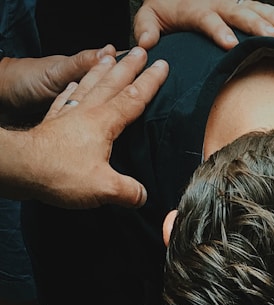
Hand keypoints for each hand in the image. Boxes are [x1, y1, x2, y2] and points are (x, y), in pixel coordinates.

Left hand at [10, 47, 168, 207]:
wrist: (22, 167)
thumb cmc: (61, 173)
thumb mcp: (104, 188)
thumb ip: (128, 191)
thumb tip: (142, 195)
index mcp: (103, 122)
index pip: (133, 98)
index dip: (150, 82)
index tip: (162, 66)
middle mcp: (86, 112)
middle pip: (112, 83)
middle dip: (129, 67)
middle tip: (140, 51)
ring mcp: (68, 114)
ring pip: (89, 85)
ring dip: (102, 70)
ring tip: (110, 57)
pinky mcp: (52, 123)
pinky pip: (65, 99)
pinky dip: (72, 89)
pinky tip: (73, 85)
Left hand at [134, 0, 273, 49]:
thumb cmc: (163, 7)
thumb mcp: (148, 16)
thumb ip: (145, 28)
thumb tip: (146, 43)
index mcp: (194, 8)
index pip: (207, 18)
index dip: (218, 30)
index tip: (230, 44)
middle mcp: (214, 2)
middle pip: (237, 12)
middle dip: (255, 24)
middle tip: (271, 37)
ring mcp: (228, 1)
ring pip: (252, 7)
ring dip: (271, 18)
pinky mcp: (238, 2)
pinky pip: (258, 5)